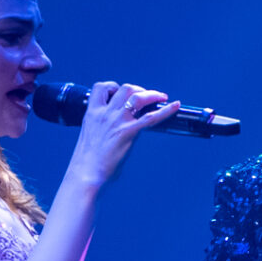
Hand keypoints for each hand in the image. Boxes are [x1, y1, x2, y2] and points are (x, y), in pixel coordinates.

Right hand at [64, 81, 179, 189]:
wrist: (85, 174)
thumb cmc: (86, 162)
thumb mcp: (90, 137)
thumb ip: (102, 129)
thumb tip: (114, 134)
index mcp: (92, 113)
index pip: (101, 87)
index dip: (113, 86)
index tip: (120, 92)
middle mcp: (105, 113)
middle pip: (124, 88)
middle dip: (137, 89)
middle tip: (145, 96)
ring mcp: (117, 121)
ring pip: (137, 96)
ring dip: (151, 94)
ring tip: (160, 97)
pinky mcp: (128, 133)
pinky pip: (151, 118)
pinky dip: (165, 110)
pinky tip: (175, 106)